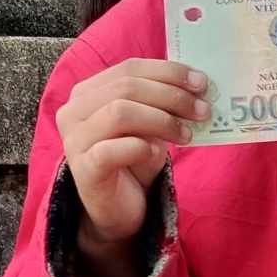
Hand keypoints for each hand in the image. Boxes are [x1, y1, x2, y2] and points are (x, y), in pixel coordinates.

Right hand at [56, 58, 209, 245]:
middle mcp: (74, 111)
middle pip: (126, 87)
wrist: (117, 208)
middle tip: (202, 110)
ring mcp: (75, 140)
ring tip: (186, 135)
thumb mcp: (148, 123)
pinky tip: (158, 155)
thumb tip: (197, 85)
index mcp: (88, 92)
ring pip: (120, 112)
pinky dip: (142, 148)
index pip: (129, 68)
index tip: (201, 82)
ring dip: (162, 121)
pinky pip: (114, 150)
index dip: (168, 72)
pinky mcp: (84, 169)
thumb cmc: (132, 160)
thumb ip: (162, 101)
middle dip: (171, 96)